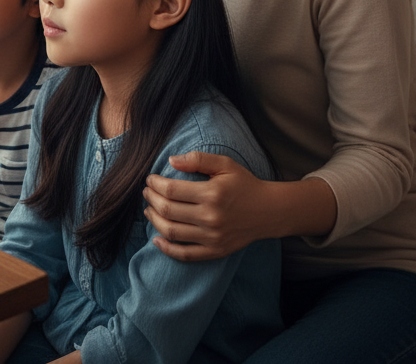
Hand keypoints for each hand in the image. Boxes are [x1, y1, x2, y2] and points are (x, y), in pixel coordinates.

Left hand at [142, 152, 274, 261]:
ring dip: (154, 220)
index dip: (155, 184)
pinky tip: (156, 239)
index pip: (171, 190)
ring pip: (172, 232)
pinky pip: (186, 255)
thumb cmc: (244, 184)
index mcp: (211, 194)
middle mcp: (210, 218)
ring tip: (149, 210)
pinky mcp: (216, 251)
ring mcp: (212, 237)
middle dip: (151, 199)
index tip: (150, 179)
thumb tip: (170, 160)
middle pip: (168, 210)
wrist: (269, 211)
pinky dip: (167, 249)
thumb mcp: (225, 164)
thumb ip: (197, 159)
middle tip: (146, 192)